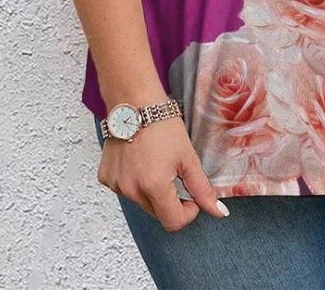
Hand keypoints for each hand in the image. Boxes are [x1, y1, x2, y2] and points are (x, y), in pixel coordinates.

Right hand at [97, 115, 228, 230]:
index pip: (174, 222)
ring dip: (151, 191)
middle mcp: (131, 191)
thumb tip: (219, 213)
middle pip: (157, 213)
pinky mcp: (106, 178)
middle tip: (175, 173)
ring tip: (155, 162)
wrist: (135, 102)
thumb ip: (202, 189)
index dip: (188, 212)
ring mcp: (116, 185)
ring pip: (141, 202)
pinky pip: (125, 190)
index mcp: (154, 187)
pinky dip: (134, 182)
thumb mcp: (188, 157)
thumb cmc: (163, 125)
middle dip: (170, 200)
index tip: (192, 195)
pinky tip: (138, 161)